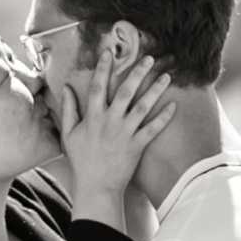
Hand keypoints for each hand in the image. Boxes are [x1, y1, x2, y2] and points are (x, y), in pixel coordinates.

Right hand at [59, 40, 176, 215]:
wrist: (96, 188)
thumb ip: (68, 109)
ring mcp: (125, 133)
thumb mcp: (69, 134)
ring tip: (166, 76)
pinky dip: (163, 118)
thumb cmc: (81, 162)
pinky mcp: (137, 146)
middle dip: (137, 72)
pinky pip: (152, 129)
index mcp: (93, 116)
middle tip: (150, 57)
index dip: (104, 68)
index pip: (98, 86)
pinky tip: (174, 106)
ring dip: (155, 90)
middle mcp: (110, 121)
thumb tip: (66, 87)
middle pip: (126, 91)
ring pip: (142, 106)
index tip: (110, 51)